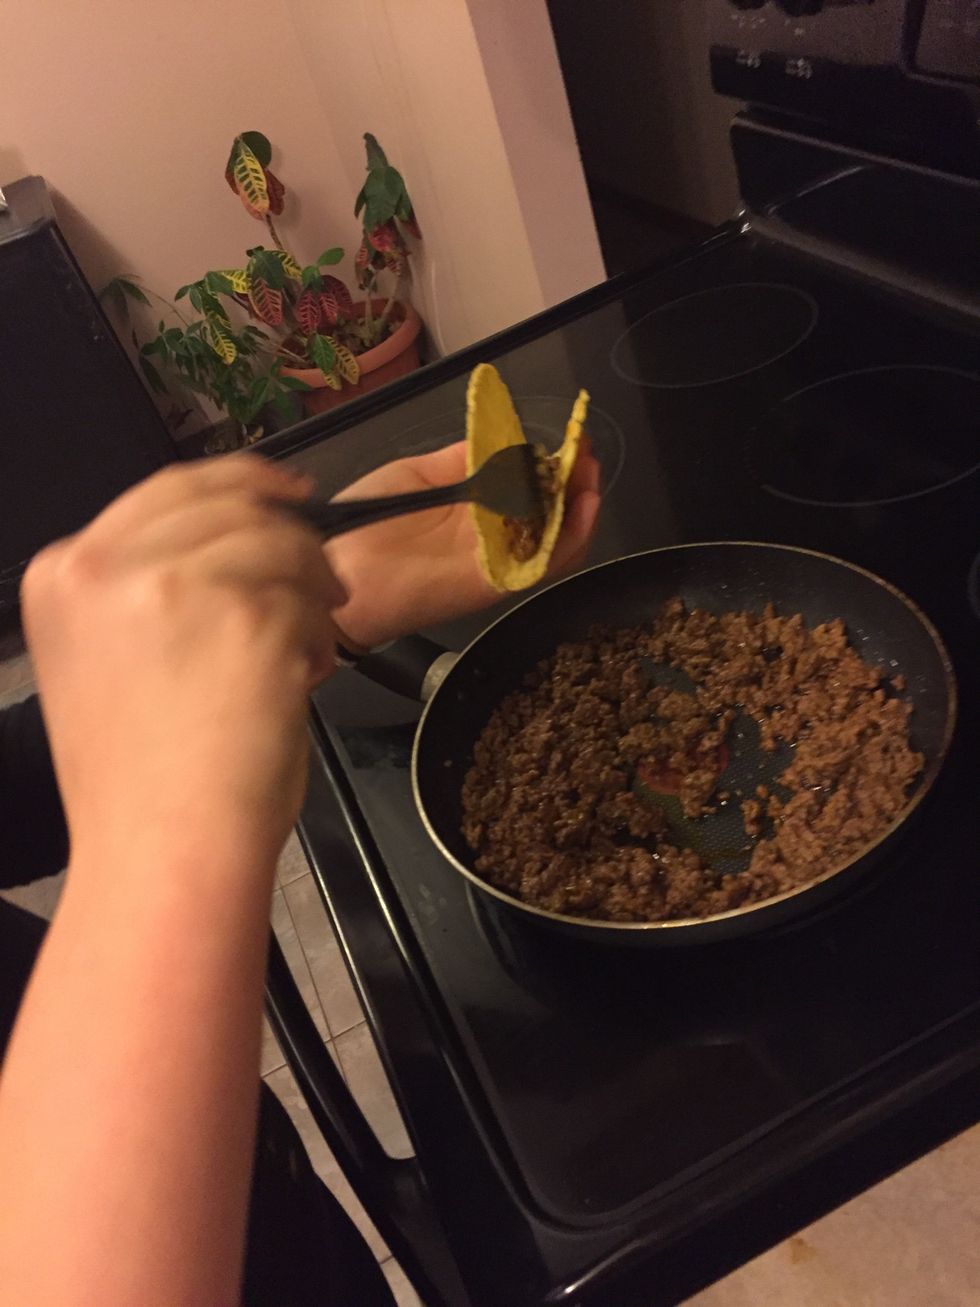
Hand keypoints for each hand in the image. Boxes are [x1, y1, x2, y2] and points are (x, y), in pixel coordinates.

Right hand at [22, 456, 341, 875]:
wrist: (163, 849)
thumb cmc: (142, 782)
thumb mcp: (103, 663)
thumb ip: (144, 591)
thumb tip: (231, 553)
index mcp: (65, 574)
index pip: (168, 490)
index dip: (240, 483)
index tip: (285, 495)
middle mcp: (109, 564)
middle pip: (231, 505)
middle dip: (290, 538)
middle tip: (325, 579)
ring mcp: (177, 582)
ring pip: (281, 545)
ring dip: (312, 592)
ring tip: (309, 647)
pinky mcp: (245, 612)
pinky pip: (310, 597)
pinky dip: (323, 635)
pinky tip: (306, 677)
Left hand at [326, 438, 600, 649]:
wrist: (334, 571)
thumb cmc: (364, 525)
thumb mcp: (415, 475)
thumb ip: (460, 460)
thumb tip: (503, 440)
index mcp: (471, 512)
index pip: (526, 489)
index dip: (553, 466)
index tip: (570, 440)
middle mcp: (489, 539)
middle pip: (550, 514)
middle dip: (575, 482)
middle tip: (587, 453)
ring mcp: (494, 562)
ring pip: (556, 541)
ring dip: (581, 508)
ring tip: (591, 475)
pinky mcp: (493, 583)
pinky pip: (543, 565)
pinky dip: (569, 539)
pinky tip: (581, 508)